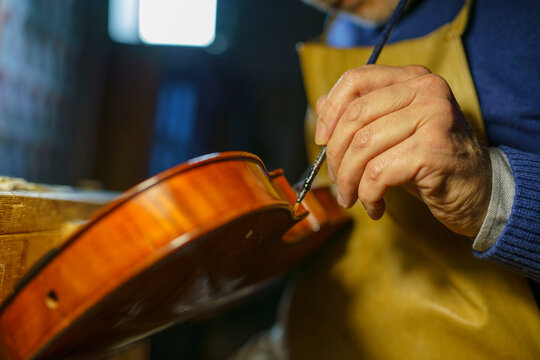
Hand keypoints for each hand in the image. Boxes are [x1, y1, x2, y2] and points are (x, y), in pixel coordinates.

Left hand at [315, 64, 490, 236]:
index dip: (330, 111)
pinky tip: (375, 207)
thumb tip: (321, 105)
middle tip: (336, 181)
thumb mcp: (392, 133)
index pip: (356, 80)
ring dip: (348, 180)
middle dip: (334, 155)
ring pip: (363, 146)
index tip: (321, 141)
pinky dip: (368, 195)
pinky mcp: (433, 150)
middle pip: (355, 116)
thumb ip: (360, 115)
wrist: (479, 192)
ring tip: (351, 198)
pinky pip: (378, 173)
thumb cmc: (428, 162)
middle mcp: (425, 90)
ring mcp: (433, 117)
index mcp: (412, 79)